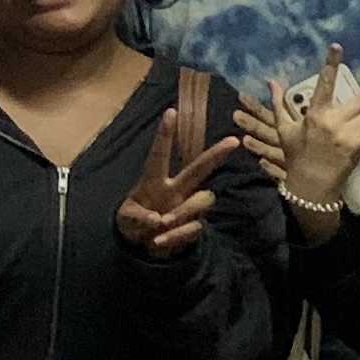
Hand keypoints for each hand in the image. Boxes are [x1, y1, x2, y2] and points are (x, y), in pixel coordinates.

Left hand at [118, 96, 244, 259]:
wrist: (142, 247)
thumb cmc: (133, 223)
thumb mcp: (126, 220)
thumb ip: (138, 218)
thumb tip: (157, 220)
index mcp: (155, 181)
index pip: (160, 154)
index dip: (165, 134)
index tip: (171, 111)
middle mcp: (176, 189)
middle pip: (199, 168)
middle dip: (215, 154)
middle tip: (232, 141)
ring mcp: (188, 206)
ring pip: (202, 199)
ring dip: (184, 212)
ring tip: (163, 224)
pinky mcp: (194, 225)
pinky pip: (194, 227)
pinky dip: (175, 236)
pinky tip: (159, 242)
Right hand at [234, 39, 359, 214]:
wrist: (310, 186)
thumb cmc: (297, 157)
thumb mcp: (283, 130)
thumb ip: (279, 104)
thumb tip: (272, 81)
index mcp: (315, 114)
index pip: (324, 83)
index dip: (331, 64)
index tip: (337, 47)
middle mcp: (333, 121)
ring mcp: (347, 134)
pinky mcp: (359, 147)